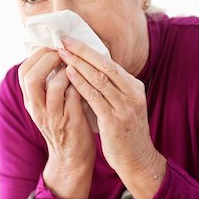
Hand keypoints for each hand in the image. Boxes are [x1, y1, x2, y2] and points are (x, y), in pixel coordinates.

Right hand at [18, 47, 95, 198]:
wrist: (72, 159)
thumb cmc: (64, 125)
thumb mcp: (48, 106)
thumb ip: (48, 85)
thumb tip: (58, 55)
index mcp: (31, 102)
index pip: (23, 72)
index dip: (37, 56)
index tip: (53, 48)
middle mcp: (37, 109)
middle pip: (31, 76)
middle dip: (48, 59)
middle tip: (63, 53)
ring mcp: (53, 117)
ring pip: (54, 85)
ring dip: (67, 70)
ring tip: (76, 66)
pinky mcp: (71, 122)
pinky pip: (74, 96)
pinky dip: (81, 83)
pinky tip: (88, 80)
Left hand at [58, 36, 165, 198]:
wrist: (137, 159)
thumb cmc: (125, 131)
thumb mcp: (123, 105)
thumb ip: (111, 88)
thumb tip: (89, 70)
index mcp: (134, 87)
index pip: (109, 63)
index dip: (89, 50)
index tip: (71, 40)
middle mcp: (132, 94)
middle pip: (105, 65)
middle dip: (82, 51)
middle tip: (63, 39)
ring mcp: (125, 107)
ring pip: (99, 78)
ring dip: (78, 63)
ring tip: (62, 52)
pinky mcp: (115, 121)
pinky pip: (95, 97)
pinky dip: (81, 83)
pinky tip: (69, 74)